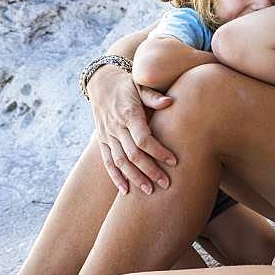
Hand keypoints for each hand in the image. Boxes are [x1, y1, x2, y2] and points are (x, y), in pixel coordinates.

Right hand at [88, 66, 176, 194]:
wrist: (100, 82)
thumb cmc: (127, 84)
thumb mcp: (140, 85)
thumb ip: (154, 96)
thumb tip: (170, 102)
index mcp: (128, 114)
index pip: (143, 139)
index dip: (158, 151)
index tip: (174, 161)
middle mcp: (116, 127)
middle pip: (133, 154)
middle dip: (150, 170)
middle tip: (166, 183)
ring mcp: (107, 136)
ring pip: (120, 162)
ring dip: (135, 178)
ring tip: (149, 191)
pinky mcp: (102, 141)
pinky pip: (107, 162)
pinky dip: (116, 177)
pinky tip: (125, 191)